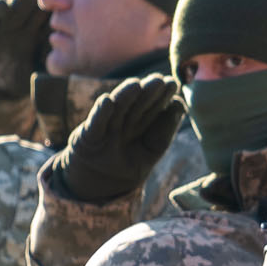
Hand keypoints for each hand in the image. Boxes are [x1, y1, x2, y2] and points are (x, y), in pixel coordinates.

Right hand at [55, 74, 186, 205]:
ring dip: (125, 97)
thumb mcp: (151, 152)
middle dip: (148, 93)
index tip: (172, 84)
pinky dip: (100, 113)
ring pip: (117, 111)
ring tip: (136, 85)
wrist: (99, 185)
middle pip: (136, 106)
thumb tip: (179, 106)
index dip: (161, 97)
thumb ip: (164, 132)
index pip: (152, 108)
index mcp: (139, 123)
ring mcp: (105, 129)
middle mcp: (122, 122)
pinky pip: (95, 125)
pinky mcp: (87, 138)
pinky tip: (107, 101)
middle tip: (159, 80)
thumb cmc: (128, 165)